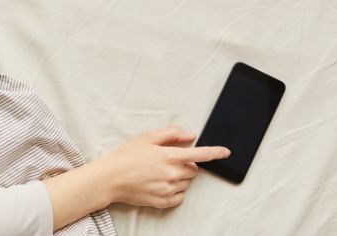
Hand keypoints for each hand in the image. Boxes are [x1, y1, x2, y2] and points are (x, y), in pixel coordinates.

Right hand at [100, 126, 229, 208]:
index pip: (200, 154)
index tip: (226, 152)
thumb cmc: (125, 157)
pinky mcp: (163, 202)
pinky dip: (175, 190)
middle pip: (194, 170)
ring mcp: (168, 190)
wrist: (109, 179)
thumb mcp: (146, 137)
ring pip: (187, 183)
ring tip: (159, 172)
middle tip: (167, 161)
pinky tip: (160, 183)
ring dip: (179, 177)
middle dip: (186, 164)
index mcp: (170, 156)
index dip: (215, 153)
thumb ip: (171, 134)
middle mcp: (172, 174)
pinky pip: (179, 196)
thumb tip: (190, 136)